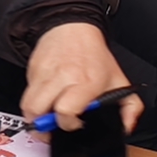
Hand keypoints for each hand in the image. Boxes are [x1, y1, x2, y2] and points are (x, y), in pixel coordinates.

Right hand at [19, 23, 140, 134]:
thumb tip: (126, 128)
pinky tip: (44, 102)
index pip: (66, 111)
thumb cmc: (94, 55)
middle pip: (39, 110)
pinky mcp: (32, 71)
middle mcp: (62, 78)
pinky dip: (32, 103)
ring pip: (27, 105)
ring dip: (34, 118)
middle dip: (44, 126)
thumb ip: (130, 108)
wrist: (72, 27)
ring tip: (44, 120)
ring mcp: (44, 74)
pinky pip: (26, 94)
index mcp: (85, 82)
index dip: (68, 124)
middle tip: (52, 130)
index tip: (74, 124)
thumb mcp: (119, 80)